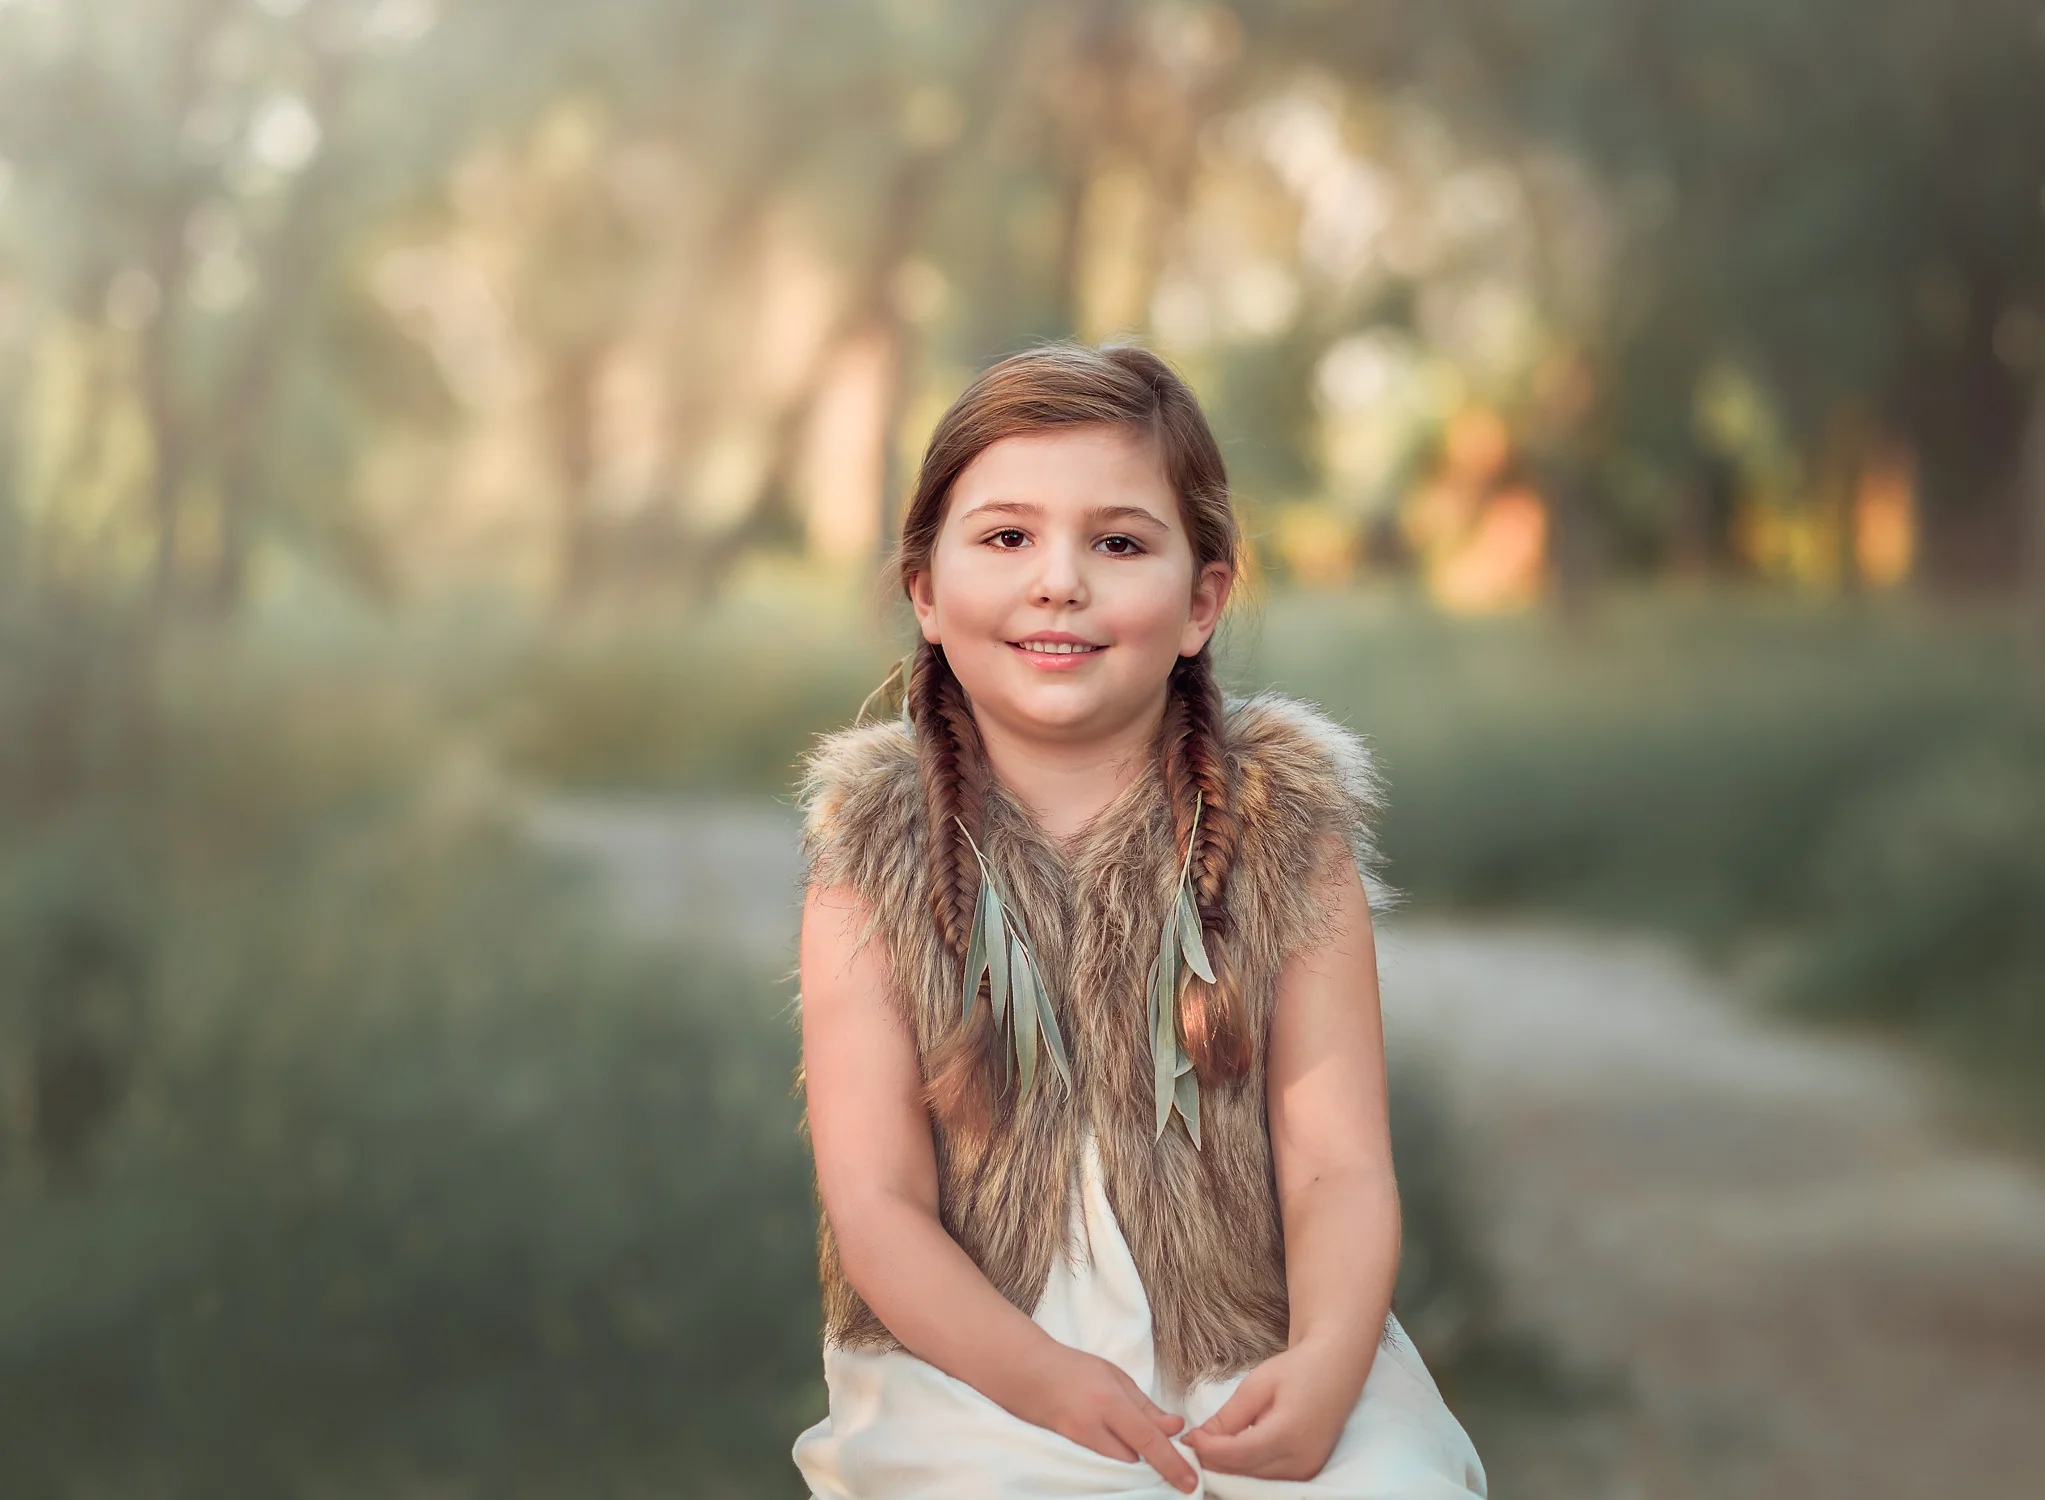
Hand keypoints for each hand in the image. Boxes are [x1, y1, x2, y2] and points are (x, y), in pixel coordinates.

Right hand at [1009, 1341, 1199, 1493]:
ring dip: (1131, 1456)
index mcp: (1109, 1402)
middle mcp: (1093, 1427)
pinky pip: (1102, 1463)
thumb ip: (1145, 1406)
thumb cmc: (1075, 1369)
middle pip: (1134, 1460)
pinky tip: (1115, 1442)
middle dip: (1150, 1457)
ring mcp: (1078, 1442)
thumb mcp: (1116, 1377)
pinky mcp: (1069, 1452)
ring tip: (1129, 1436)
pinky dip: (1115, 1457)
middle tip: (1161, 1445)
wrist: (1028, 1374)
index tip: (1190, 1482)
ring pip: (1118, 1464)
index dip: (1171, 1462)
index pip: (1147, 1439)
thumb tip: (1176, 1427)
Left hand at [1183, 1337, 1365, 1480]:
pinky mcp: (1307, 1472)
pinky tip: (1232, 1450)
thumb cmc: (1298, 1369)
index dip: (1209, 1449)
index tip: (1190, 1437)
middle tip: (1192, 1443)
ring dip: (1228, 1466)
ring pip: (1254, 1480)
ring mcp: (1307, 1470)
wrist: (1336, 1368)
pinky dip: (1246, 1467)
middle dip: (1214, 1460)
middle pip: (1245, 1472)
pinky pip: (1268, 1478)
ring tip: (1209, 1444)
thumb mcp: (1257, 1385)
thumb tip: (1200, 1439)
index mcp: (1289, 1433)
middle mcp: (1301, 1460)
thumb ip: (1229, 1417)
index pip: (1238, 1454)